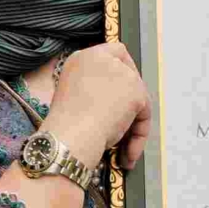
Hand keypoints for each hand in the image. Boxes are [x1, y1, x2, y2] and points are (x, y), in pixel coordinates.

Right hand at [50, 42, 150, 171]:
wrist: (69, 136)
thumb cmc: (64, 126)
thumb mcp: (73, 96)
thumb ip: (93, 89)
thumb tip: (115, 101)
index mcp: (81, 58)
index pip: (113, 53)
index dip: (121, 72)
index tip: (122, 93)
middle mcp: (102, 58)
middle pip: (130, 75)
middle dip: (130, 104)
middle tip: (126, 129)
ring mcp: (121, 72)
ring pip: (138, 97)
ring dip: (133, 125)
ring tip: (124, 151)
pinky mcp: (136, 90)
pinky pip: (144, 114)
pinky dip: (138, 136)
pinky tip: (127, 153)